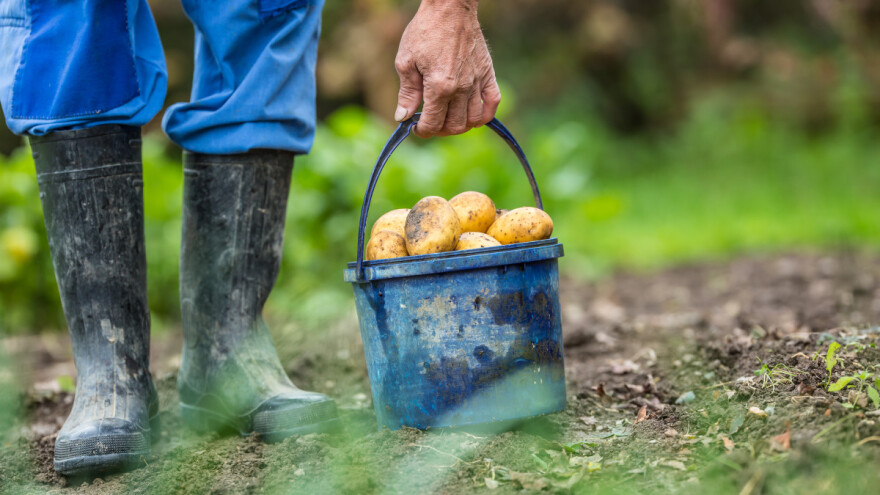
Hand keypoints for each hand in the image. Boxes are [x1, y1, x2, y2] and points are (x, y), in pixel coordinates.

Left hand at [394, 0, 500, 137]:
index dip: (422, 131)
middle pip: (454, 126)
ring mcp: (477, 82)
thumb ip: (407, 93)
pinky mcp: (488, 74)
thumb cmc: (425, 32)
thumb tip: (402, 117)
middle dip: (440, 130)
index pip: (433, 124)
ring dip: (460, 126)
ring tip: (448, 118)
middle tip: (431, 122)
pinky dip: (485, 115)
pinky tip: (472, 114)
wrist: (450, 9)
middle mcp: (461, 88)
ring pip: (473, 120)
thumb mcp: (406, 61)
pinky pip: (493, 103)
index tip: (416, 128)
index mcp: (439, 87)